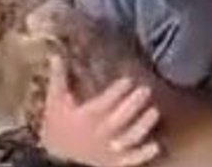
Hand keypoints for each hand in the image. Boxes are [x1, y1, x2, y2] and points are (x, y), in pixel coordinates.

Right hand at [39, 55, 161, 166]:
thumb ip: (58, 78)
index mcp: (83, 118)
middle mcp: (96, 135)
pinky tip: (155, 146)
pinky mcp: (111, 161)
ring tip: (154, 111)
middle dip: (132, 105)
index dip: (115, 92)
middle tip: (145, 90)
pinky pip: (129, 160)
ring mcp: (105, 150)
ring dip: (141, 126)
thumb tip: (55, 55)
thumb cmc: (57, 123)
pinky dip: (142, 155)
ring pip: (126, 139)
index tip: (128, 80)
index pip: (102, 104)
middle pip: (117, 120)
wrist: (55, 153)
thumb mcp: (55, 99)